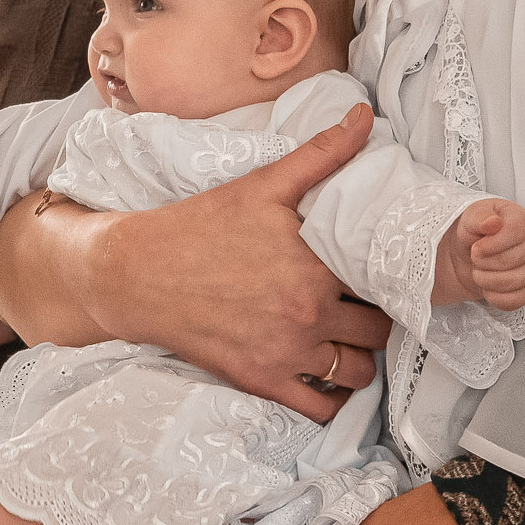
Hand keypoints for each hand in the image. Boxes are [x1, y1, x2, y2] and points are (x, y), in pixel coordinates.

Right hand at [0, 104, 390, 421]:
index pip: (384, 279)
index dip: (387, 275)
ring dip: (359, 357)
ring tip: (343, 337)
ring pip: (359, 372)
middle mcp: (308, 312)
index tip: (379, 271)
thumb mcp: (261, 185)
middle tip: (359, 304)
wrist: (136, 273)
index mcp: (316, 264)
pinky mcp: (262, 380)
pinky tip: (322, 374)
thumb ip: (321, 155)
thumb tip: (364, 117)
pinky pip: (322, 408)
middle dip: (376, 317)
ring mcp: (287, 352)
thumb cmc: (198, 226)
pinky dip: (331, 397)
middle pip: (379, 329)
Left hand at [434, 198, 524, 309]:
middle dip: (486, 262)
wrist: (464, 253)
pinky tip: (487, 288)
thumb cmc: (472, 232)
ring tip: (479, 271)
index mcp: (520, 220)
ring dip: (488, 280)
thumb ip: (480, 216)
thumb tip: (493, 221)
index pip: (515, 232)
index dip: (493, 244)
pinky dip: (497, 297)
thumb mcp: (469, 217)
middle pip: (515, 259)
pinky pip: (519, 299)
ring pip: (516, 281)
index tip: (477, 247)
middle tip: (475, 258)